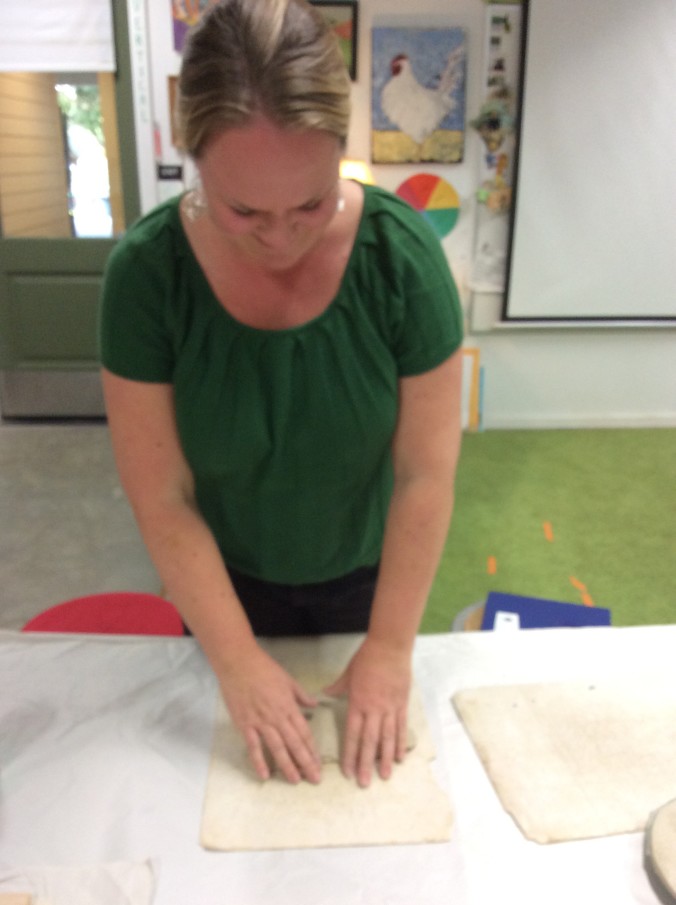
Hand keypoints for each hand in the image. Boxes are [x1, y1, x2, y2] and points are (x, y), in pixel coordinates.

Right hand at [219, 643, 321, 784]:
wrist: (238, 663)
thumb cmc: (264, 669)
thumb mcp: (288, 680)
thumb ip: (301, 695)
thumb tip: (315, 704)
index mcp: (289, 706)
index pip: (304, 733)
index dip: (312, 750)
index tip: (318, 763)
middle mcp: (277, 717)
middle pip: (295, 744)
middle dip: (306, 763)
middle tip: (314, 779)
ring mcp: (260, 722)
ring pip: (277, 748)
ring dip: (287, 766)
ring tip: (296, 781)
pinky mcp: (244, 725)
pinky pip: (253, 747)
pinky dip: (259, 762)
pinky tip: (265, 775)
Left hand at [323, 637, 411, 787]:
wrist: (390, 647)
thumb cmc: (366, 658)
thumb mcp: (348, 673)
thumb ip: (337, 687)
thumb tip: (323, 694)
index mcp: (357, 703)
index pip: (352, 734)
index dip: (350, 754)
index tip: (348, 771)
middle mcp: (374, 709)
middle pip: (369, 741)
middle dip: (366, 763)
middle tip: (365, 783)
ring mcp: (390, 708)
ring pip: (387, 738)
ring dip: (385, 758)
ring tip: (384, 777)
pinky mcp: (402, 704)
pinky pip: (402, 727)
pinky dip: (401, 743)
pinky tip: (399, 757)